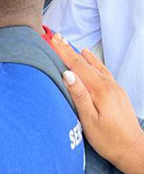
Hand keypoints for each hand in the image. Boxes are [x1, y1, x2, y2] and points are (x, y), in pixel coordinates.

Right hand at [50, 34, 143, 172]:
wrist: (134, 150)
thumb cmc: (109, 140)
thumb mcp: (89, 120)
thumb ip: (79, 95)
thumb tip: (67, 74)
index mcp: (100, 90)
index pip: (77, 65)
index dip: (63, 52)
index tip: (52, 39)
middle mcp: (108, 85)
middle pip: (84, 62)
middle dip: (68, 49)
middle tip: (56, 36)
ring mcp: (114, 87)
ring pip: (93, 65)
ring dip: (79, 53)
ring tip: (68, 43)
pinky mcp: (116, 92)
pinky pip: (102, 70)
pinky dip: (92, 61)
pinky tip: (89, 57)